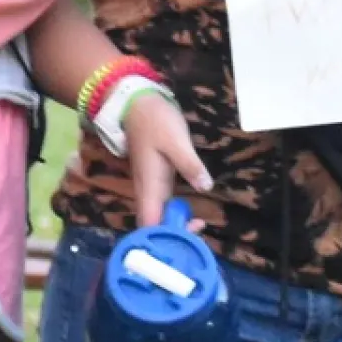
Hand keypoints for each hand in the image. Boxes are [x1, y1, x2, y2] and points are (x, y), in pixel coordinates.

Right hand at [121, 93, 210, 228]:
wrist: (136, 104)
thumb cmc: (155, 122)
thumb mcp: (176, 140)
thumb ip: (190, 165)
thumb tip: (205, 187)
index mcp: (149, 185)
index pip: (150, 223)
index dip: (165, 236)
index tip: (189, 234)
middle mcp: (147, 190)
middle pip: (153, 225)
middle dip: (173, 236)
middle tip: (200, 230)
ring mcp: (151, 186)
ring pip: (158, 216)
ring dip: (175, 225)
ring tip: (199, 226)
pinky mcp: (157, 181)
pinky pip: (163, 206)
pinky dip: (175, 214)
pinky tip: (190, 213)